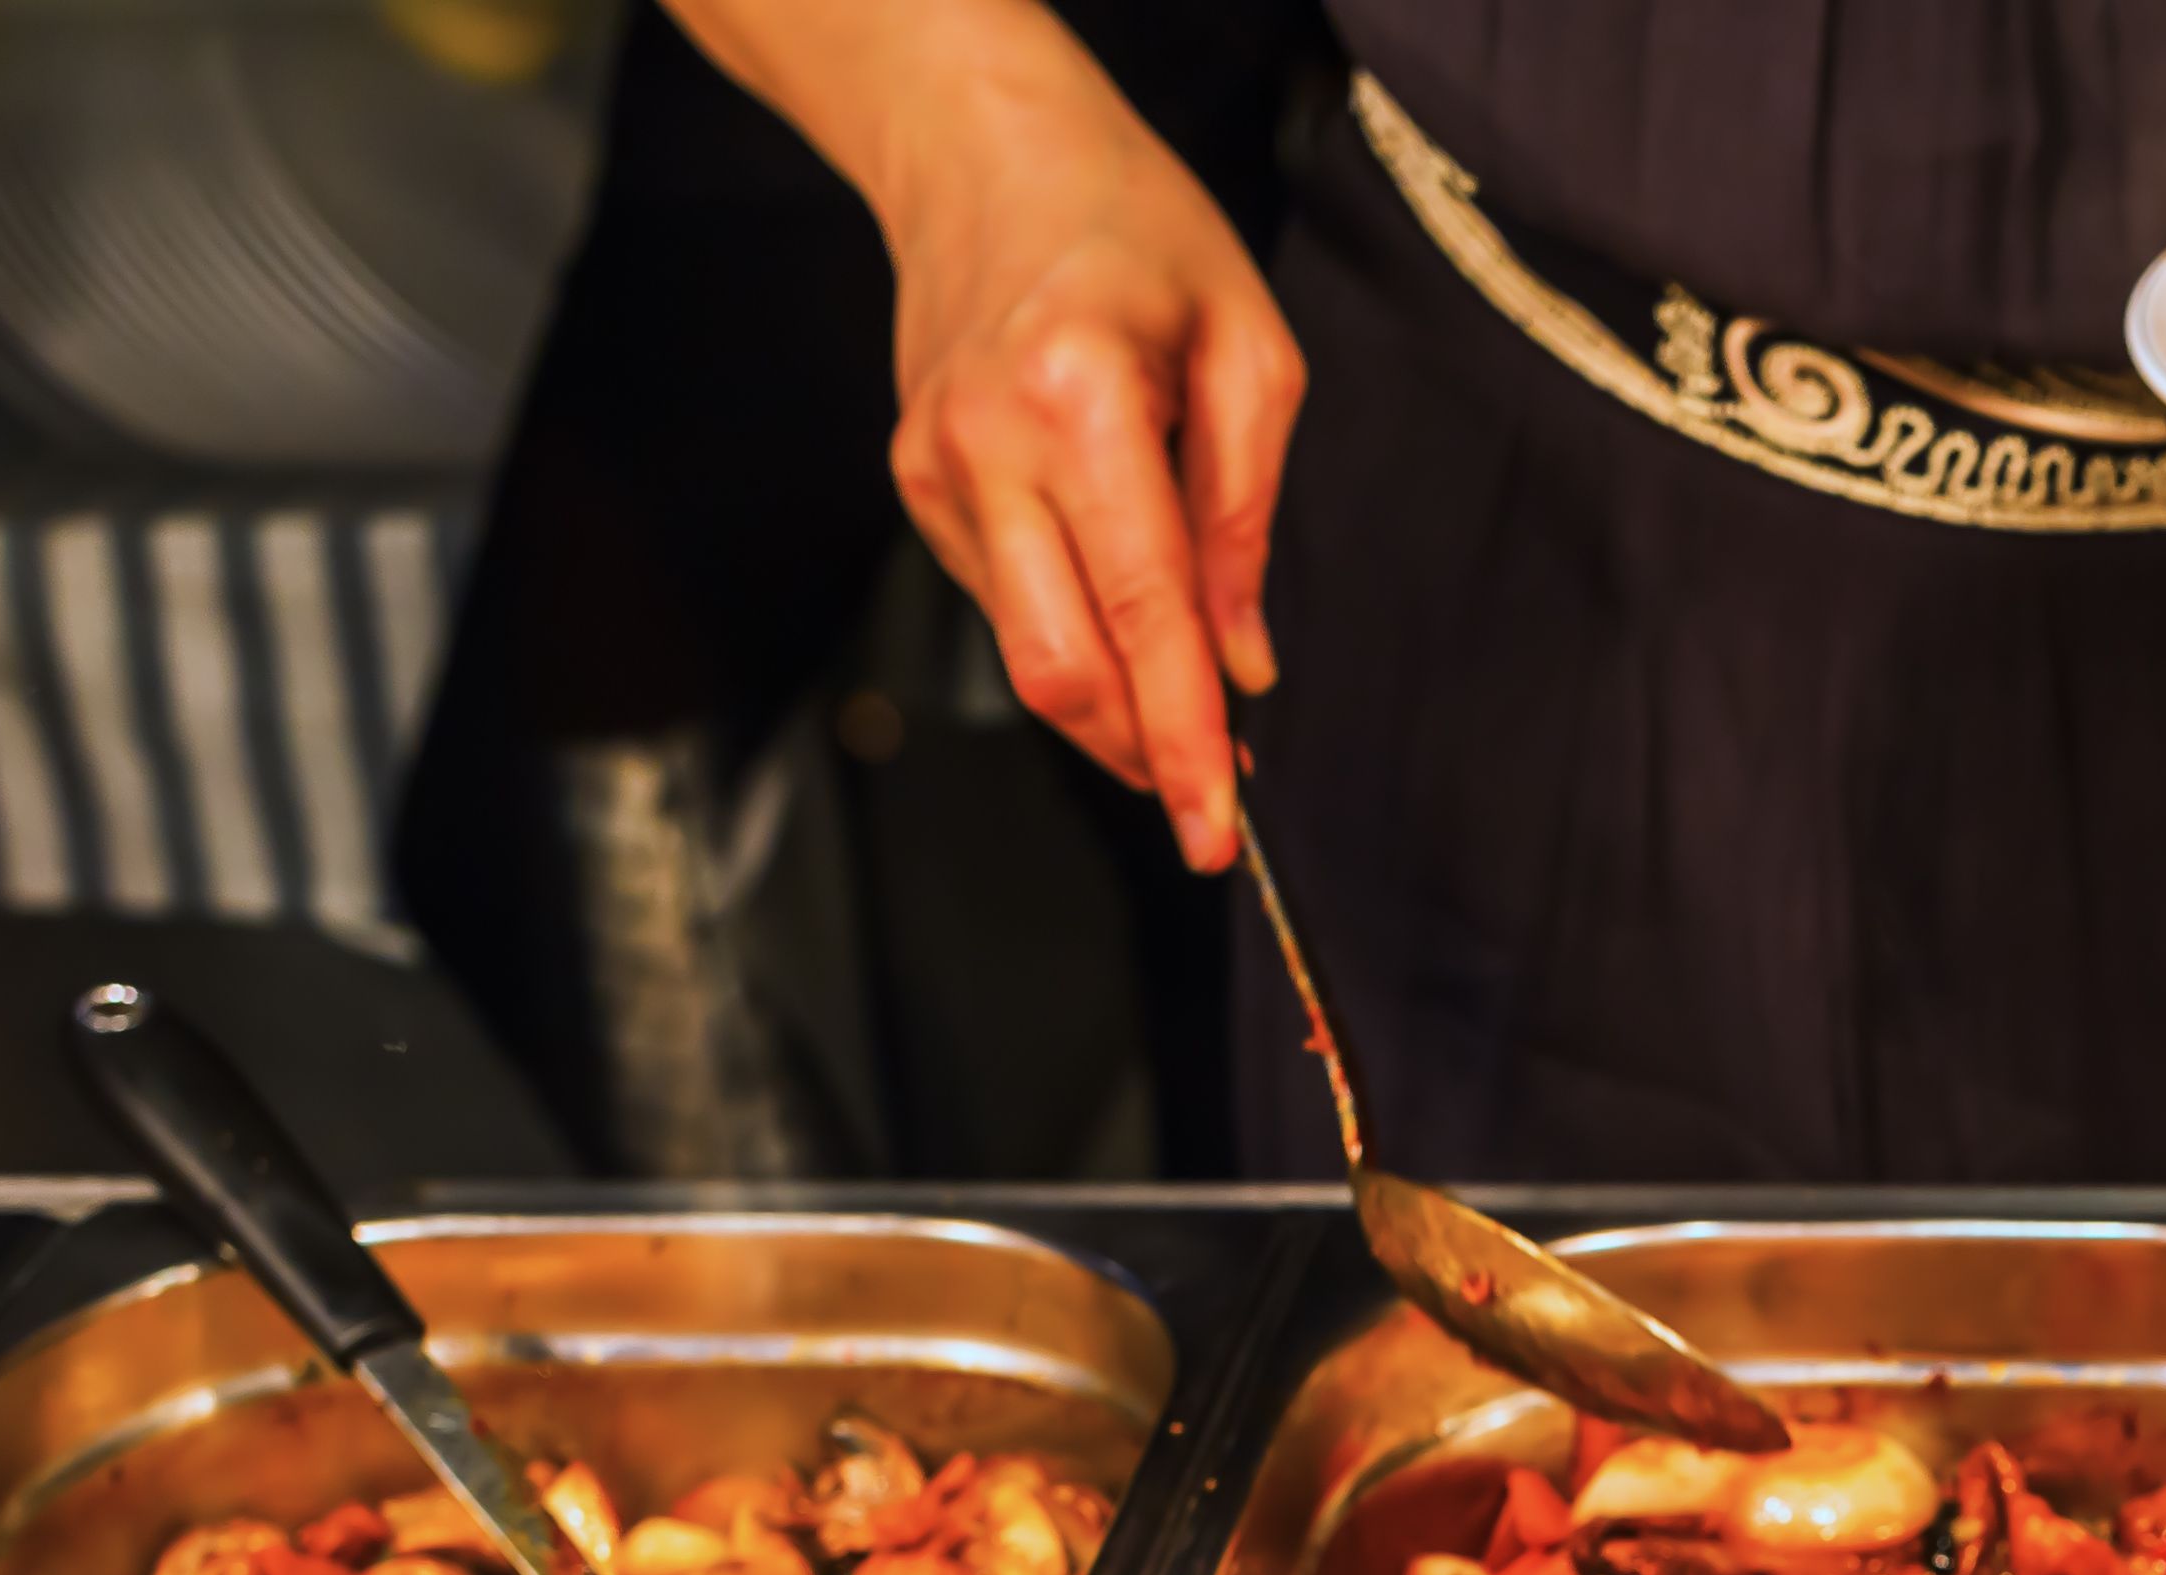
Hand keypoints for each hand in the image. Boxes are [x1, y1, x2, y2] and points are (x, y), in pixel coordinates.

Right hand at [865, 38, 1304, 865]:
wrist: (982, 151)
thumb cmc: (1129, 225)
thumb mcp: (1247, 342)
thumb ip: (1248, 509)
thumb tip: (1245, 659)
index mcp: (1076, 400)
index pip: (1143, 613)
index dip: (1184, 738)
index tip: (1216, 830)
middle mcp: (987, 447)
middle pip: (1062, 669)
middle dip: (1143, 755)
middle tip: (1216, 800)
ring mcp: (936, 471)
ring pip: (1026, 657)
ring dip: (1114, 714)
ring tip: (1190, 721)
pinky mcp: (917, 483)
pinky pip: (1007, 602)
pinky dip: (1078, 637)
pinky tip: (1125, 614)